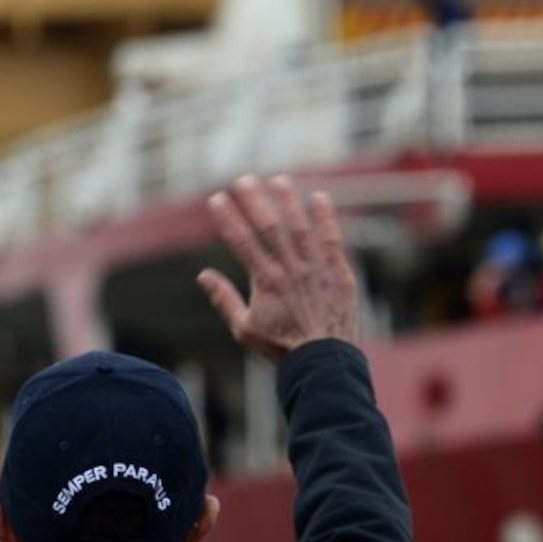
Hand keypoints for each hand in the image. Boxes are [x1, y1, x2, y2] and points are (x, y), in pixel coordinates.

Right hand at [198, 175, 359, 362]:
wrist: (323, 362)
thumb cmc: (282, 347)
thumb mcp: (245, 329)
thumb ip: (224, 299)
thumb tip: (203, 276)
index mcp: (266, 282)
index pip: (242, 243)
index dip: (228, 219)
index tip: (215, 199)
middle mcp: (291, 270)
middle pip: (270, 228)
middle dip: (255, 202)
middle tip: (242, 180)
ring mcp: (317, 270)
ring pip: (301, 229)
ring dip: (289, 202)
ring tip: (278, 180)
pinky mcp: (339, 274)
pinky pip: (332, 241)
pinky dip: (326, 219)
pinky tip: (319, 197)